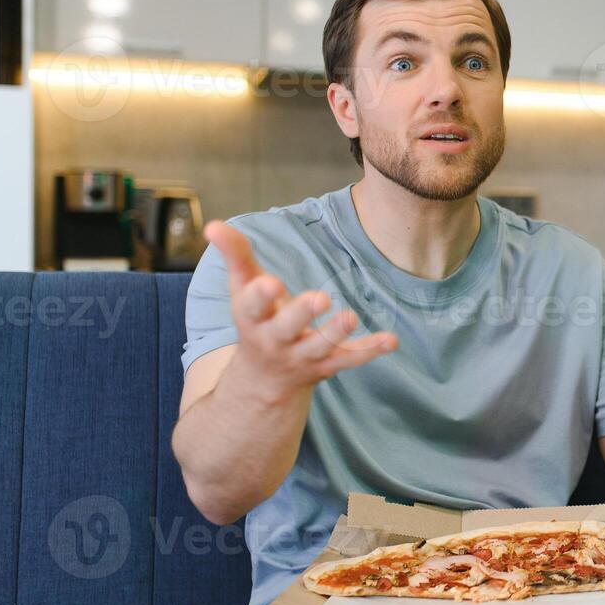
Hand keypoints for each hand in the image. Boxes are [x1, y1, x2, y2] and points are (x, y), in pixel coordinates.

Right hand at [204, 221, 397, 401]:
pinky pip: (350, 359)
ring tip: (351, 317)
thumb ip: (235, 256)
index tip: (270, 283)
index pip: (251, 307)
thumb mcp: (242, 288)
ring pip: (320, 347)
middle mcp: (275, 341)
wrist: (265, 379)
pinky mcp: (328, 365)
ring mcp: (303, 355)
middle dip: (300, 314)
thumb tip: (213, 225)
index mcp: (252, 319)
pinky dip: (370, 350)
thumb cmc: (256, 321)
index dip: (260, 296)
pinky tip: (391, 339)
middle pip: (286, 328)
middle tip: (319, 298)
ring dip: (335, 333)